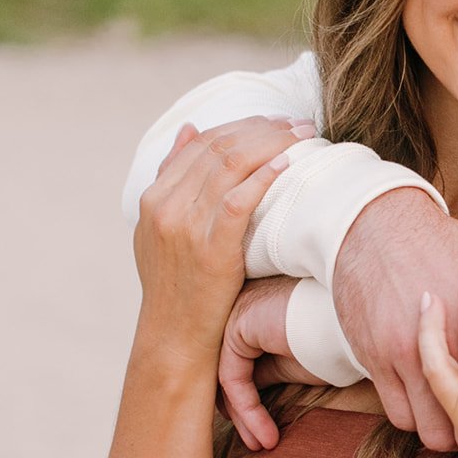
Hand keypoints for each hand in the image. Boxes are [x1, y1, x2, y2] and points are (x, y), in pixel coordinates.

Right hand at [133, 116, 309, 366]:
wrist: (174, 337)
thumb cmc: (176, 285)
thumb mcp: (160, 229)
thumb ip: (172, 178)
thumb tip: (188, 128)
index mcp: (153, 197)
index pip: (201, 142)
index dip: (242, 125)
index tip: (275, 120)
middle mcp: (165, 206)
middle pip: (219, 148)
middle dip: (264, 129)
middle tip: (299, 124)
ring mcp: (186, 227)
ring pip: (232, 165)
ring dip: (274, 145)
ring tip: (304, 137)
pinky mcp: (210, 249)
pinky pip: (241, 200)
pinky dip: (266, 176)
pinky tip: (289, 164)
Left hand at [217, 277, 321, 450]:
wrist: (353, 325)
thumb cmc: (334, 342)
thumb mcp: (293, 364)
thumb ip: (266, 373)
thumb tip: (248, 398)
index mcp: (255, 318)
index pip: (238, 367)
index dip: (246, 405)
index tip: (264, 437)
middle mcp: (242, 313)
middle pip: (229, 373)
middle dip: (242, 414)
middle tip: (258, 445)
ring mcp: (237, 316)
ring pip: (228, 379)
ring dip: (246, 418)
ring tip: (263, 445)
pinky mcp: (238, 326)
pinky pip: (233, 378)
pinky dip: (248, 410)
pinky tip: (267, 434)